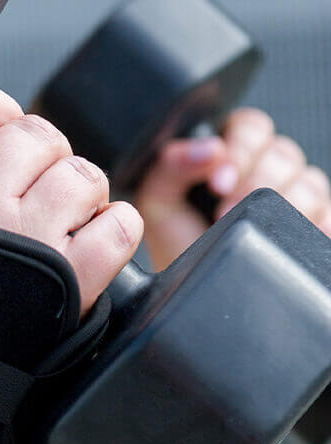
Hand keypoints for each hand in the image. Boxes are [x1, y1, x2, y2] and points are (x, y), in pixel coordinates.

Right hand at [0, 76, 142, 314]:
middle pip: (35, 134)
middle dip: (39, 165)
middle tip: (19, 208)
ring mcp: (22, 243)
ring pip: (82, 175)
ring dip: (76, 201)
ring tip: (47, 237)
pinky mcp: (68, 283)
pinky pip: (119, 225)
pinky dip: (111, 233)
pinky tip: (80, 254)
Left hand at [136, 108, 330, 270]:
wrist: (191, 287)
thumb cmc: (175, 244)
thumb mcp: (158, 202)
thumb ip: (170, 166)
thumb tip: (208, 148)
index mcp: (231, 154)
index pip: (251, 128)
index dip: (240, 148)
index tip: (218, 180)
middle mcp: (265, 169)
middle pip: (283, 152)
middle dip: (253, 182)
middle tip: (224, 210)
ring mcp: (293, 194)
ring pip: (308, 180)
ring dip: (276, 204)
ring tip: (244, 228)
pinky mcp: (313, 221)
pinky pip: (327, 212)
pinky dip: (307, 222)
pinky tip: (275, 236)